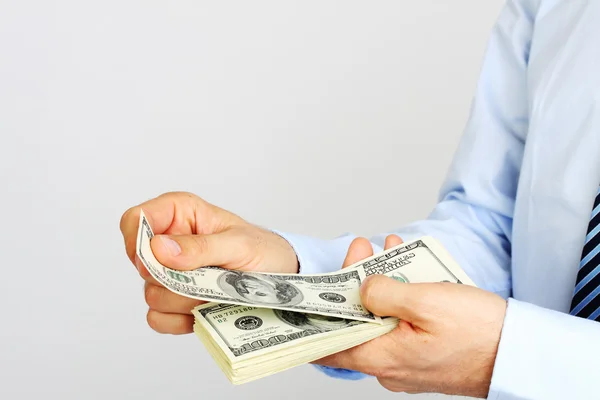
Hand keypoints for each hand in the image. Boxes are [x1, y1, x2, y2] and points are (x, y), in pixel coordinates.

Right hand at [119, 192, 298, 333]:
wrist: (280, 279)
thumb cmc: (262, 250)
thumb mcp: (239, 244)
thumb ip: (200, 246)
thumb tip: (159, 248)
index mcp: (178, 214)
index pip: (135, 220)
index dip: (139, 242)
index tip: (162, 260)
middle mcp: (168, 242)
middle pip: (141, 264)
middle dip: (174, 277)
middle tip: (207, 276)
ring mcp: (169, 274)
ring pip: (151, 294)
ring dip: (185, 300)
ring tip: (215, 292)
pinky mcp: (173, 303)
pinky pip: (157, 318)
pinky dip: (180, 320)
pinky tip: (205, 311)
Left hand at [315, 235, 506, 397]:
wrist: (519, 354)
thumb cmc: (479, 333)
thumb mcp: (426, 303)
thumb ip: (384, 294)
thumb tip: (362, 289)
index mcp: (381, 357)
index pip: (328, 345)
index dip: (314, 318)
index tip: (309, 293)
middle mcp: (388, 365)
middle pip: (355, 322)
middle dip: (353, 282)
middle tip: (360, 250)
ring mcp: (406, 361)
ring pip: (378, 319)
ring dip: (378, 285)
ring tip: (384, 251)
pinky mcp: (421, 353)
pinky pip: (400, 324)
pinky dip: (398, 297)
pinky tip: (406, 270)